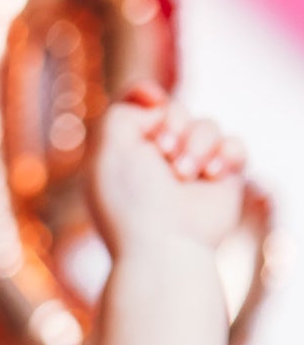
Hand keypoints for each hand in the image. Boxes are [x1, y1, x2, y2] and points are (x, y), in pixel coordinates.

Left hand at [88, 83, 246, 258]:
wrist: (166, 248)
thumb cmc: (132, 200)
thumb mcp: (108, 146)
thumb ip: (124, 109)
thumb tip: (159, 108)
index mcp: (124, 154)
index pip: (140, 107)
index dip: (146, 96)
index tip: (151, 101)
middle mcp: (156, 161)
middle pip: (176, 110)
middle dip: (173, 124)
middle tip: (163, 153)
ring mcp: (191, 170)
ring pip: (207, 125)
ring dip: (198, 144)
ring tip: (184, 175)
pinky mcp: (222, 180)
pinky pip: (235, 144)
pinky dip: (226, 154)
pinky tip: (212, 175)